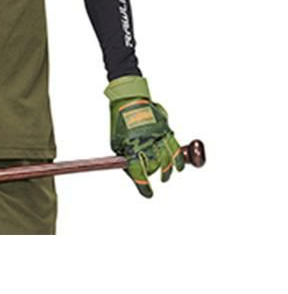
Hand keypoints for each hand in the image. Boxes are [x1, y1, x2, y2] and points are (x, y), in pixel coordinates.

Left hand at [104, 75, 184, 197]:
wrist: (129, 100)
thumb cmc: (120, 121)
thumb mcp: (116, 141)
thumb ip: (124, 158)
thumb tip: (131, 173)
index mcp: (130, 145)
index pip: (139, 171)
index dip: (144, 185)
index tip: (148, 194)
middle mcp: (145, 142)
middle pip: (154, 166)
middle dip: (153, 174)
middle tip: (153, 177)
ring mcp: (157, 136)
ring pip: (168, 160)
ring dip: (167, 171)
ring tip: (164, 177)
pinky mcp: (165, 129)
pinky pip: (175, 148)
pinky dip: (178, 160)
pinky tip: (178, 167)